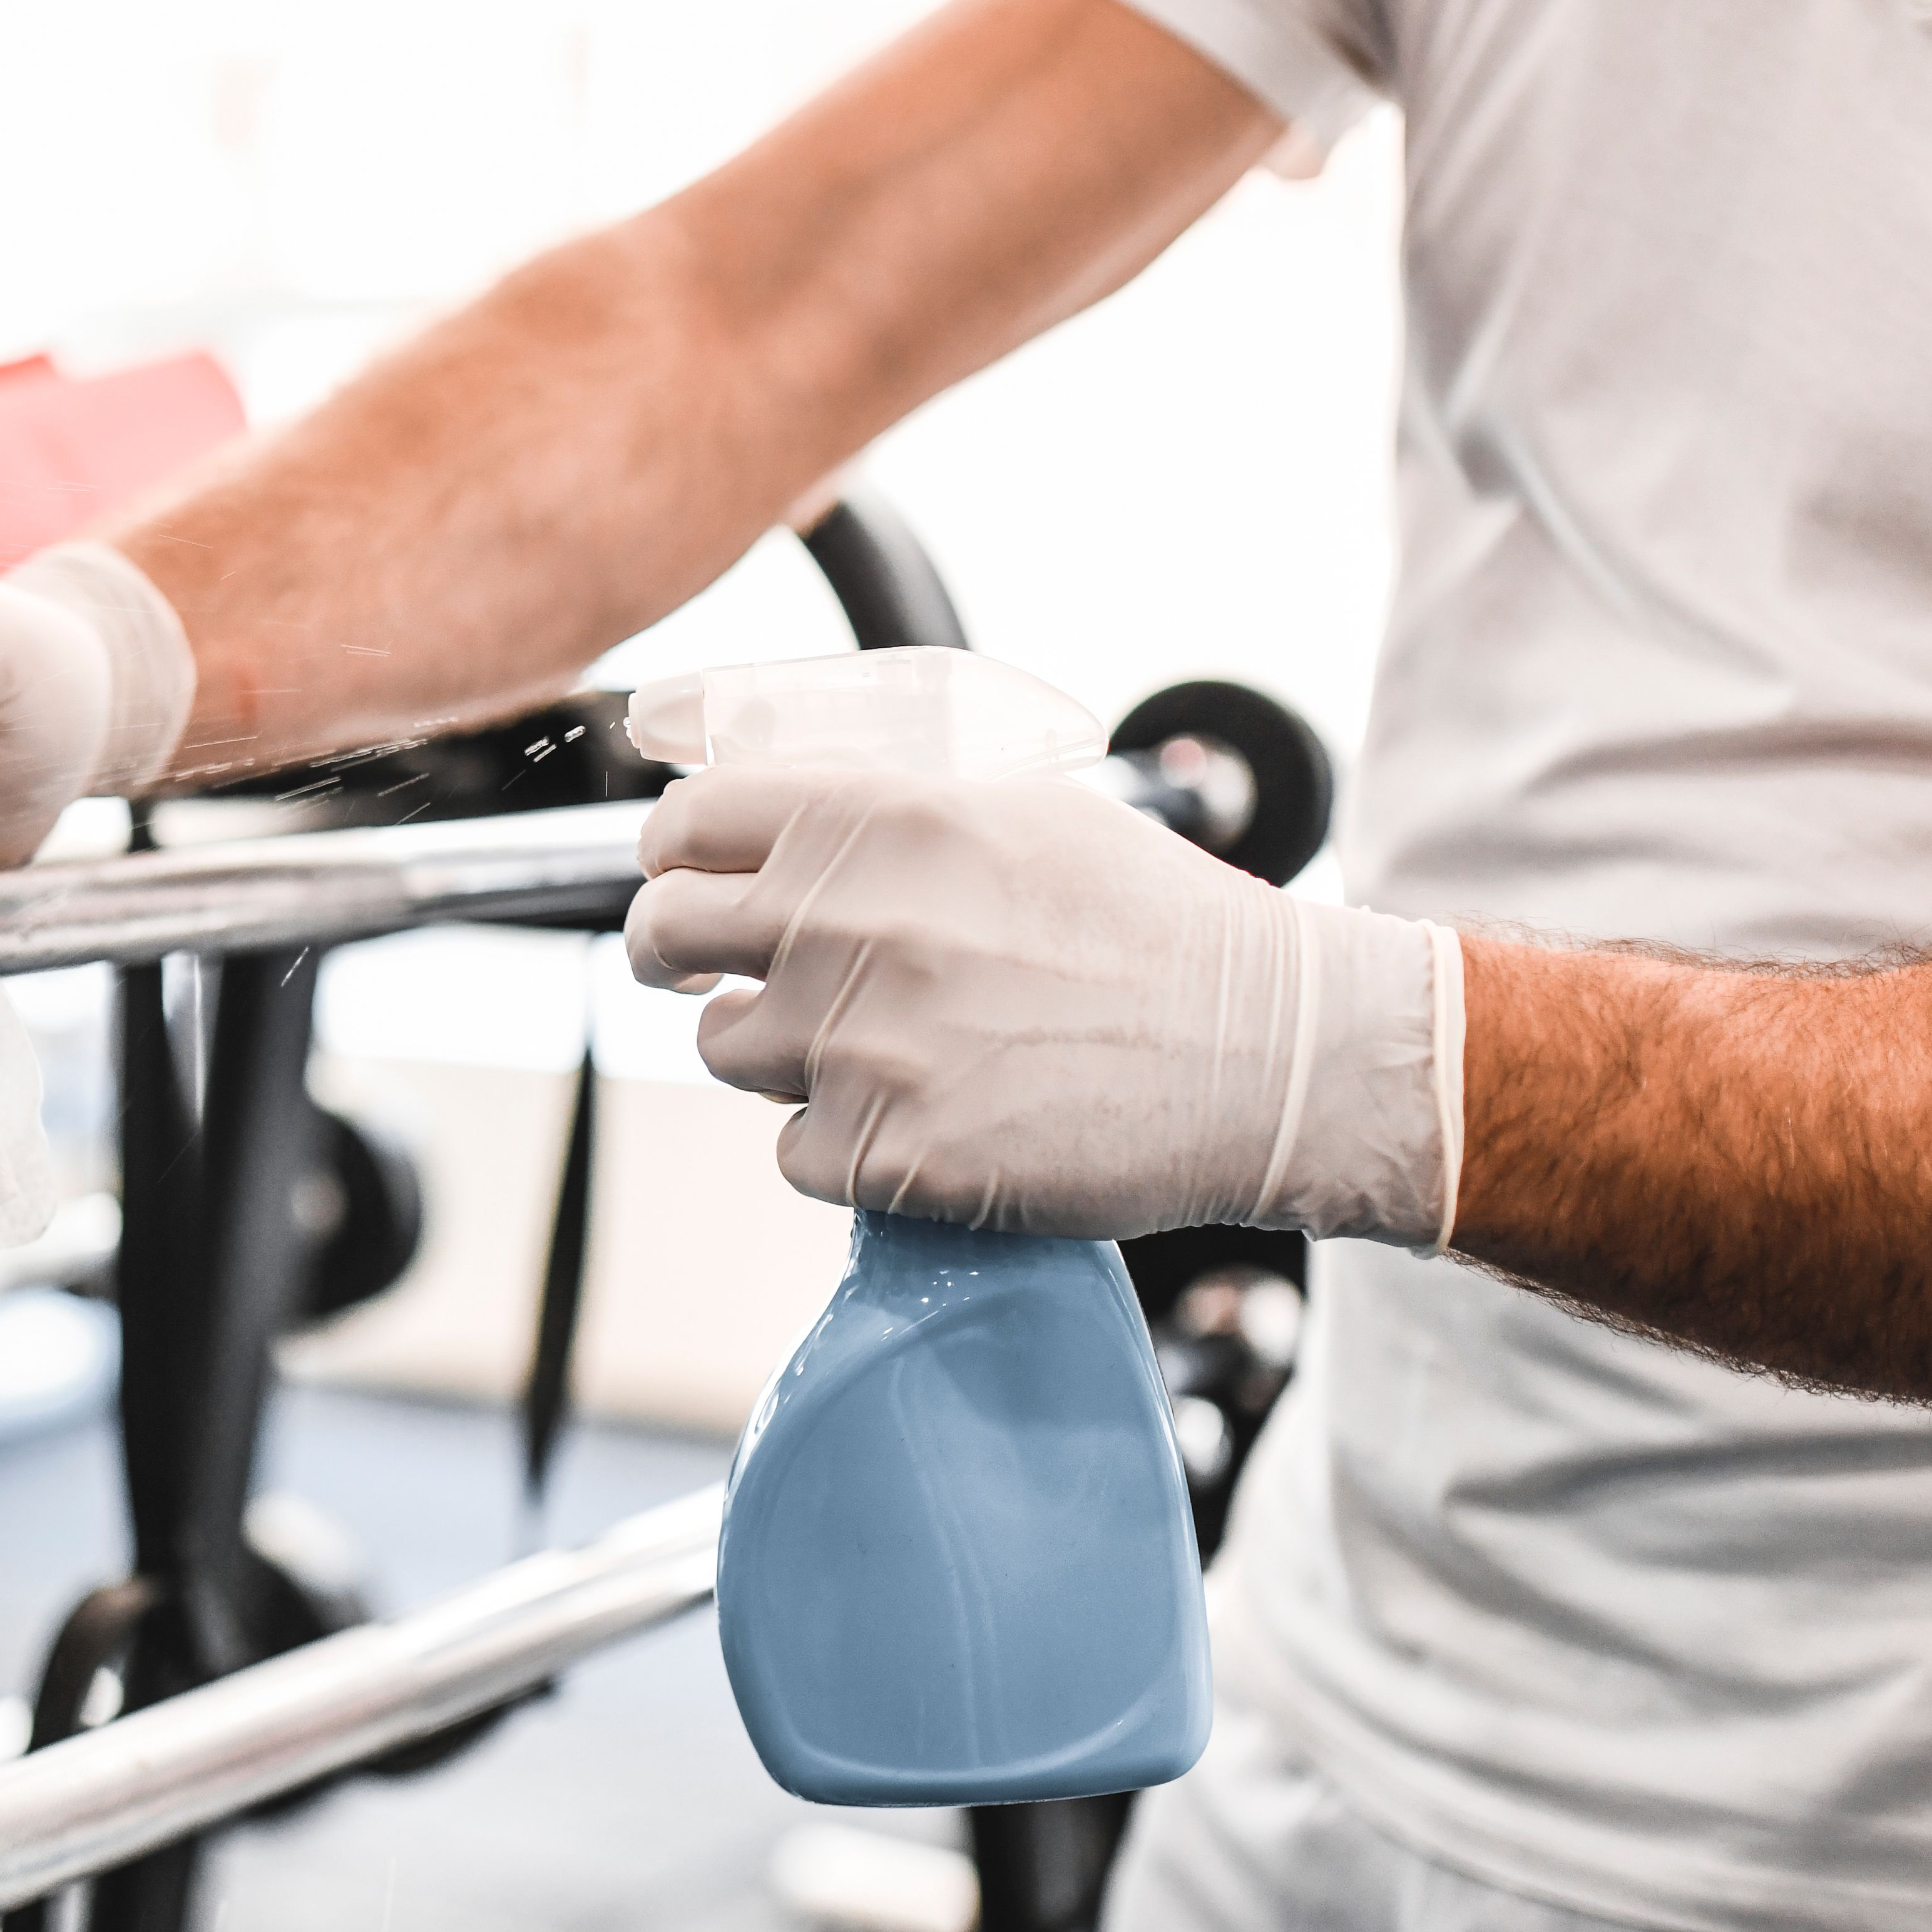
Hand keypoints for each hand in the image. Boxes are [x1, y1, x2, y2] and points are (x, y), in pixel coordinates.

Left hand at [625, 763, 1457, 1242]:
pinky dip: (840, 1144)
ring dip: (774, 1051)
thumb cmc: (1151, 926)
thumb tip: (745, 778)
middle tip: (706, 967)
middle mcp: (849, 924)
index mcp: (877, 821)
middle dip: (675, 951)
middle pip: (666, 934)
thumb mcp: (1017, 810)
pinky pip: (794, 1150)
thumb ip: (876, 800)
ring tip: (876, 1041)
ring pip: (724, 1048)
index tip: (682, 877)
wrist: (1265, 1055)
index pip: (685, 823)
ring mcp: (862, 1045)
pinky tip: (926, 1114)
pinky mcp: (888, 1153)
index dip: (672, 854)